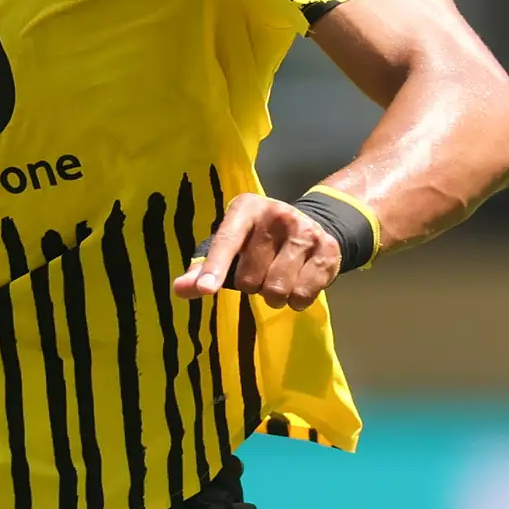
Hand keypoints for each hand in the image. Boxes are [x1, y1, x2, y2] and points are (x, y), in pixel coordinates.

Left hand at [174, 192, 344, 309]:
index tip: (204, 290)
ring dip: (273, 296)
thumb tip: (180, 290)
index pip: (227, 240)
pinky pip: (303, 295)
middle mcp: (277, 214)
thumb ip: (202, 268)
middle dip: (251, 286)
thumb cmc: (258, 240)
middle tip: (259, 274)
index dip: (215, 268)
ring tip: (277, 281)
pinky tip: (297, 285)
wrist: (311, 225)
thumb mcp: (229, 246)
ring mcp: (305, 231)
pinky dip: (296, 301)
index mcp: (246, 207)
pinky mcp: (328, 250)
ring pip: (277, 289)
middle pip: (251, 277)